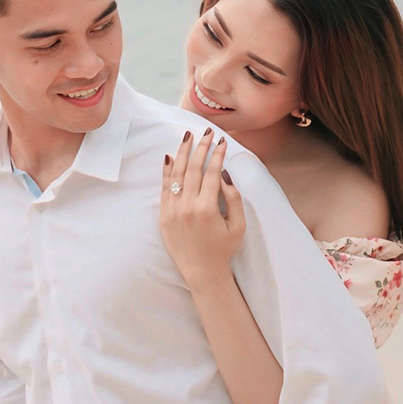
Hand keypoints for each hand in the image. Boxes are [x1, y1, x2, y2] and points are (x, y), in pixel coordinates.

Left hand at [160, 130, 245, 289]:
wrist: (202, 271)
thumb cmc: (223, 248)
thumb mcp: (238, 225)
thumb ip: (233, 198)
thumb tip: (224, 174)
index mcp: (207, 208)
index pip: (211, 172)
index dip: (217, 155)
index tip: (222, 142)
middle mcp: (187, 207)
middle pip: (193, 168)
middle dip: (200, 147)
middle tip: (206, 132)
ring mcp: (173, 210)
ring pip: (176, 174)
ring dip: (182, 152)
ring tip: (187, 136)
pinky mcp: (164, 215)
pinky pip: (164, 187)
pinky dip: (167, 170)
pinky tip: (171, 155)